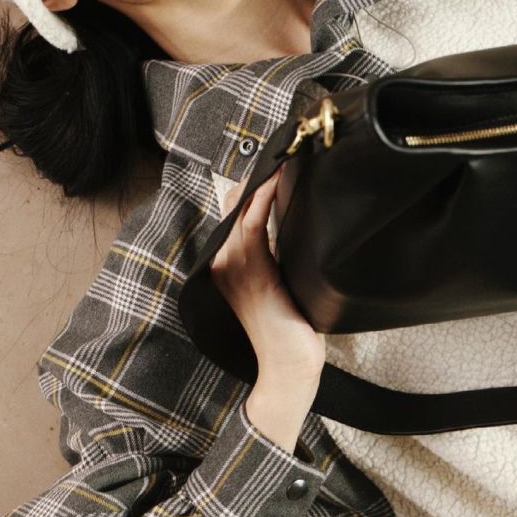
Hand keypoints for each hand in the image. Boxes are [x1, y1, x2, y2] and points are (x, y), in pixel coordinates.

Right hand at [209, 170, 325, 384]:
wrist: (287, 367)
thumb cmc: (290, 328)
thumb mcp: (279, 283)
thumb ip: (276, 252)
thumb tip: (293, 220)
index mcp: (226, 263)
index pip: (235, 210)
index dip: (253, 184)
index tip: (277, 160)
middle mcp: (223, 261)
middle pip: (235, 202)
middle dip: (258, 176)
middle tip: (286, 149)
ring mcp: (234, 266)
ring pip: (243, 208)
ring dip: (264, 180)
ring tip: (285, 155)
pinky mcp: (253, 271)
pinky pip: (254, 224)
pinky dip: (264, 198)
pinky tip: (278, 179)